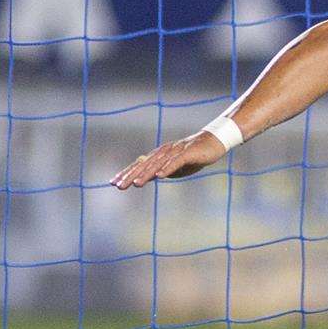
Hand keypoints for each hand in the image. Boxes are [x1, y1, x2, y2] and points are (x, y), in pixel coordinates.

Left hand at [111, 131, 228, 190]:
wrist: (213, 143)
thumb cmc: (193, 156)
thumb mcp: (175, 167)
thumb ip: (161, 171)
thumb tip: (149, 178)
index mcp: (159, 156)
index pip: (140, 165)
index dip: (127, 173)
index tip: (114, 182)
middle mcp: (164, 152)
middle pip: (145, 165)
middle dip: (131, 175)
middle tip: (118, 185)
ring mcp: (175, 152)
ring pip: (157, 164)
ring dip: (146, 174)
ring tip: (136, 184)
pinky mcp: (187, 153)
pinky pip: (176, 162)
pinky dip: (167, 169)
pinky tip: (160, 177)